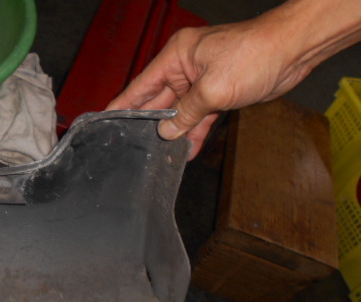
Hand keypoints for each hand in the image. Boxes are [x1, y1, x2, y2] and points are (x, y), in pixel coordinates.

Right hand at [106, 0, 360, 158]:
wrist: (292, 51)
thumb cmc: (254, 54)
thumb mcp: (213, 88)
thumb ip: (187, 113)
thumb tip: (168, 131)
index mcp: (177, 57)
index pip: (141, 85)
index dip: (123, 104)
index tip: (106, 119)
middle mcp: (185, 68)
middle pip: (158, 100)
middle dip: (150, 123)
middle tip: (132, 145)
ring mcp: (202, 81)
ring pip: (180, 111)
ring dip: (174, 132)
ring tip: (159, 155)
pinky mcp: (218, 92)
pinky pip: (199, 115)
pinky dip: (194, 131)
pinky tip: (186, 149)